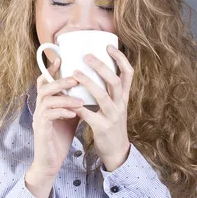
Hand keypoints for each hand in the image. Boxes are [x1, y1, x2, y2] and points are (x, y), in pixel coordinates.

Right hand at [31, 57, 83, 178]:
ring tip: (80, 100)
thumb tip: (91, 89)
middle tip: (76, 78)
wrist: (50, 162)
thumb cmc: (60, 137)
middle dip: (60, 81)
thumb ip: (76, 102)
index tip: (60, 59)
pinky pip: (49, 116)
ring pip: (46, 100)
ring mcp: (38, 119)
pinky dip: (62, 112)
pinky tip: (73, 113)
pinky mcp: (41, 130)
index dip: (50, 69)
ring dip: (64, 97)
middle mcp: (40, 108)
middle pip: (44, 87)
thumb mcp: (70, 116)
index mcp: (46, 103)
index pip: (45, 81)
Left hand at [70, 45, 132, 170]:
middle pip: (114, 80)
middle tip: (87, 56)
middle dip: (101, 66)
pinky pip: (89, 114)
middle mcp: (121, 104)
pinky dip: (78, 106)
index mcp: (124, 96)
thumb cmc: (111, 124)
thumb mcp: (115, 105)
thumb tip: (94, 69)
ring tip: (75, 73)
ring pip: (102, 96)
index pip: (128, 73)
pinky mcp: (102, 128)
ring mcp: (113, 116)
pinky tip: (67, 100)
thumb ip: (108, 90)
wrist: (117, 151)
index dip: (120, 58)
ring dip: (88, 83)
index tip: (109, 46)